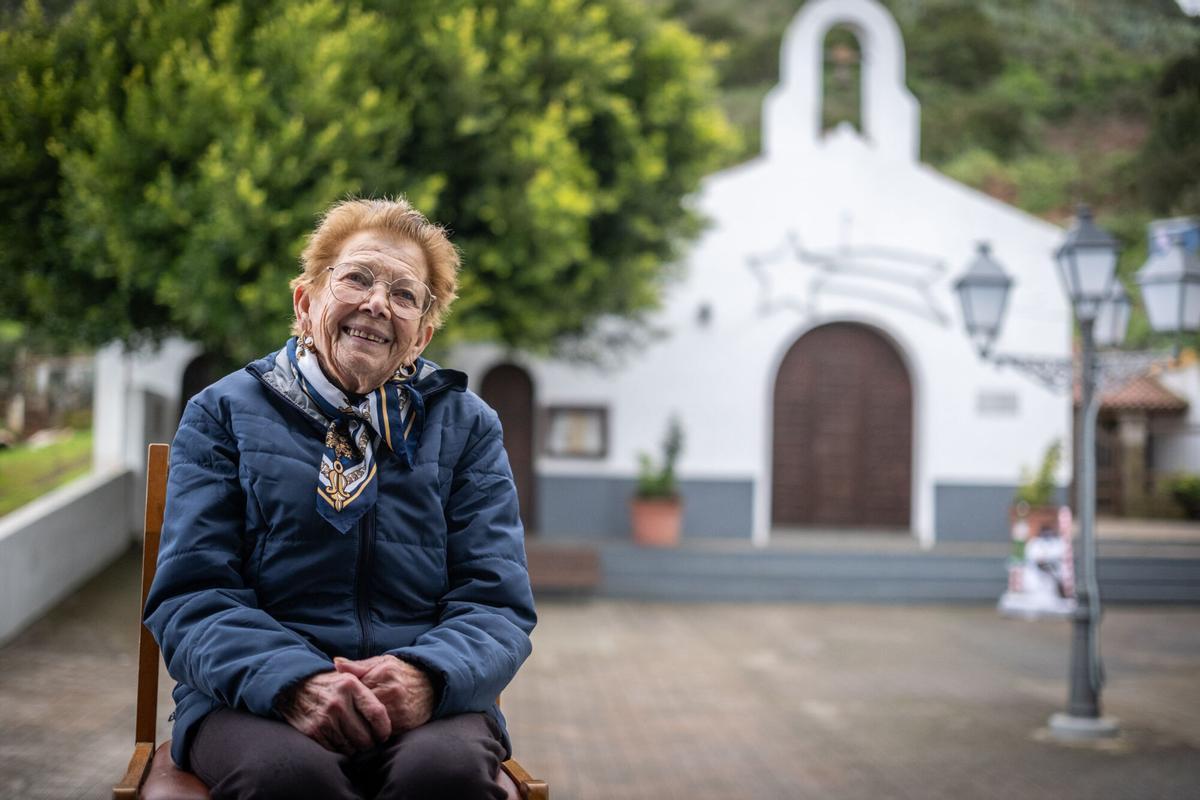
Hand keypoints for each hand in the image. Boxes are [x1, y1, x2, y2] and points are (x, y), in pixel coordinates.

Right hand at [277, 670, 391, 753]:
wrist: (294, 687)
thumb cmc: (329, 685)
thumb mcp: (349, 677)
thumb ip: (369, 688)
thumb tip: (392, 703)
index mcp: (351, 685)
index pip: (377, 713)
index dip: (384, 729)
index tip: (384, 735)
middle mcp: (339, 702)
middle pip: (365, 736)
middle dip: (369, 743)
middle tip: (368, 741)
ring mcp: (325, 718)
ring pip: (351, 747)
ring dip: (354, 748)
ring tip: (353, 740)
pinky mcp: (313, 731)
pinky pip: (335, 750)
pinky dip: (339, 750)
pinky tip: (339, 741)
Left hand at [334, 655, 434, 732]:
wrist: (432, 685)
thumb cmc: (402, 673)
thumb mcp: (382, 663)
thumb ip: (358, 665)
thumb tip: (336, 664)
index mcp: (384, 673)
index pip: (355, 688)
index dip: (346, 697)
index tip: (339, 700)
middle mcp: (392, 691)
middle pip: (361, 708)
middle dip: (351, 713)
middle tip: (341, 716)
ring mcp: (399, 709)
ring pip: (369, 723)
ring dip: (360, 725)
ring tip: (351, 725)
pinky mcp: (405, 724)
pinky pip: (382, 732)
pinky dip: (373, 733)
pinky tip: (367, 730)